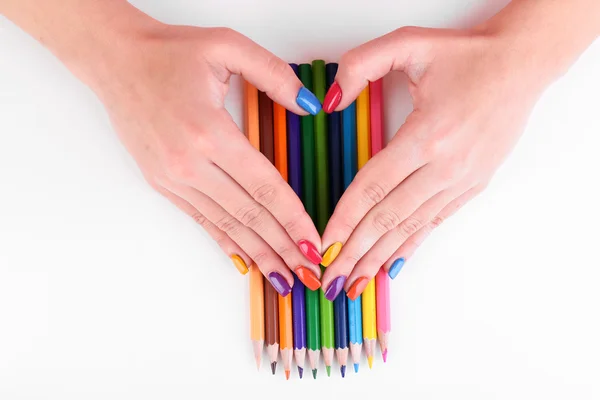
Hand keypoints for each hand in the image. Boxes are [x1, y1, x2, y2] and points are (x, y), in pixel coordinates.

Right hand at [87, 22, 324, 294]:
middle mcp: (190, 163)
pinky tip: (244, 261)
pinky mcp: (162, 183)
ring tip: (284, 278)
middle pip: (249, 215)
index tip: (315, 242)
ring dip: (258, 254)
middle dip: (283, 247)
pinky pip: (201, 219)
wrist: (115, 60)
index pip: (264, 187)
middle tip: (309, 273)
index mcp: (211, 132)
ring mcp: (173, 178)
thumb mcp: (227, 46)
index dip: (293, 219)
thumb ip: (274, 74)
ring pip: (226, 224)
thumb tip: (310, 105)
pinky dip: (225, 242)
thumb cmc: (169, 53)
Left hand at [319, 25, 553, 300]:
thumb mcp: (410, 43)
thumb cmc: (467, 55)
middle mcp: (446, 165)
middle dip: (355, 253)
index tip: (323, 246)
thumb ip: (362, 65)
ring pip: (411, 227)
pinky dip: (411, 244)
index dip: (344, 220)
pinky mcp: (473, 184)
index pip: (373, 188)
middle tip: (331, 280)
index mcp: (427, 135)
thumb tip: (330, 101)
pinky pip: (435, 221)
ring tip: (356, 283)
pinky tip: (393, 264)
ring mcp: (462, 179)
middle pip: (388, 218)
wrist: (521, 64)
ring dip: (380, 257)